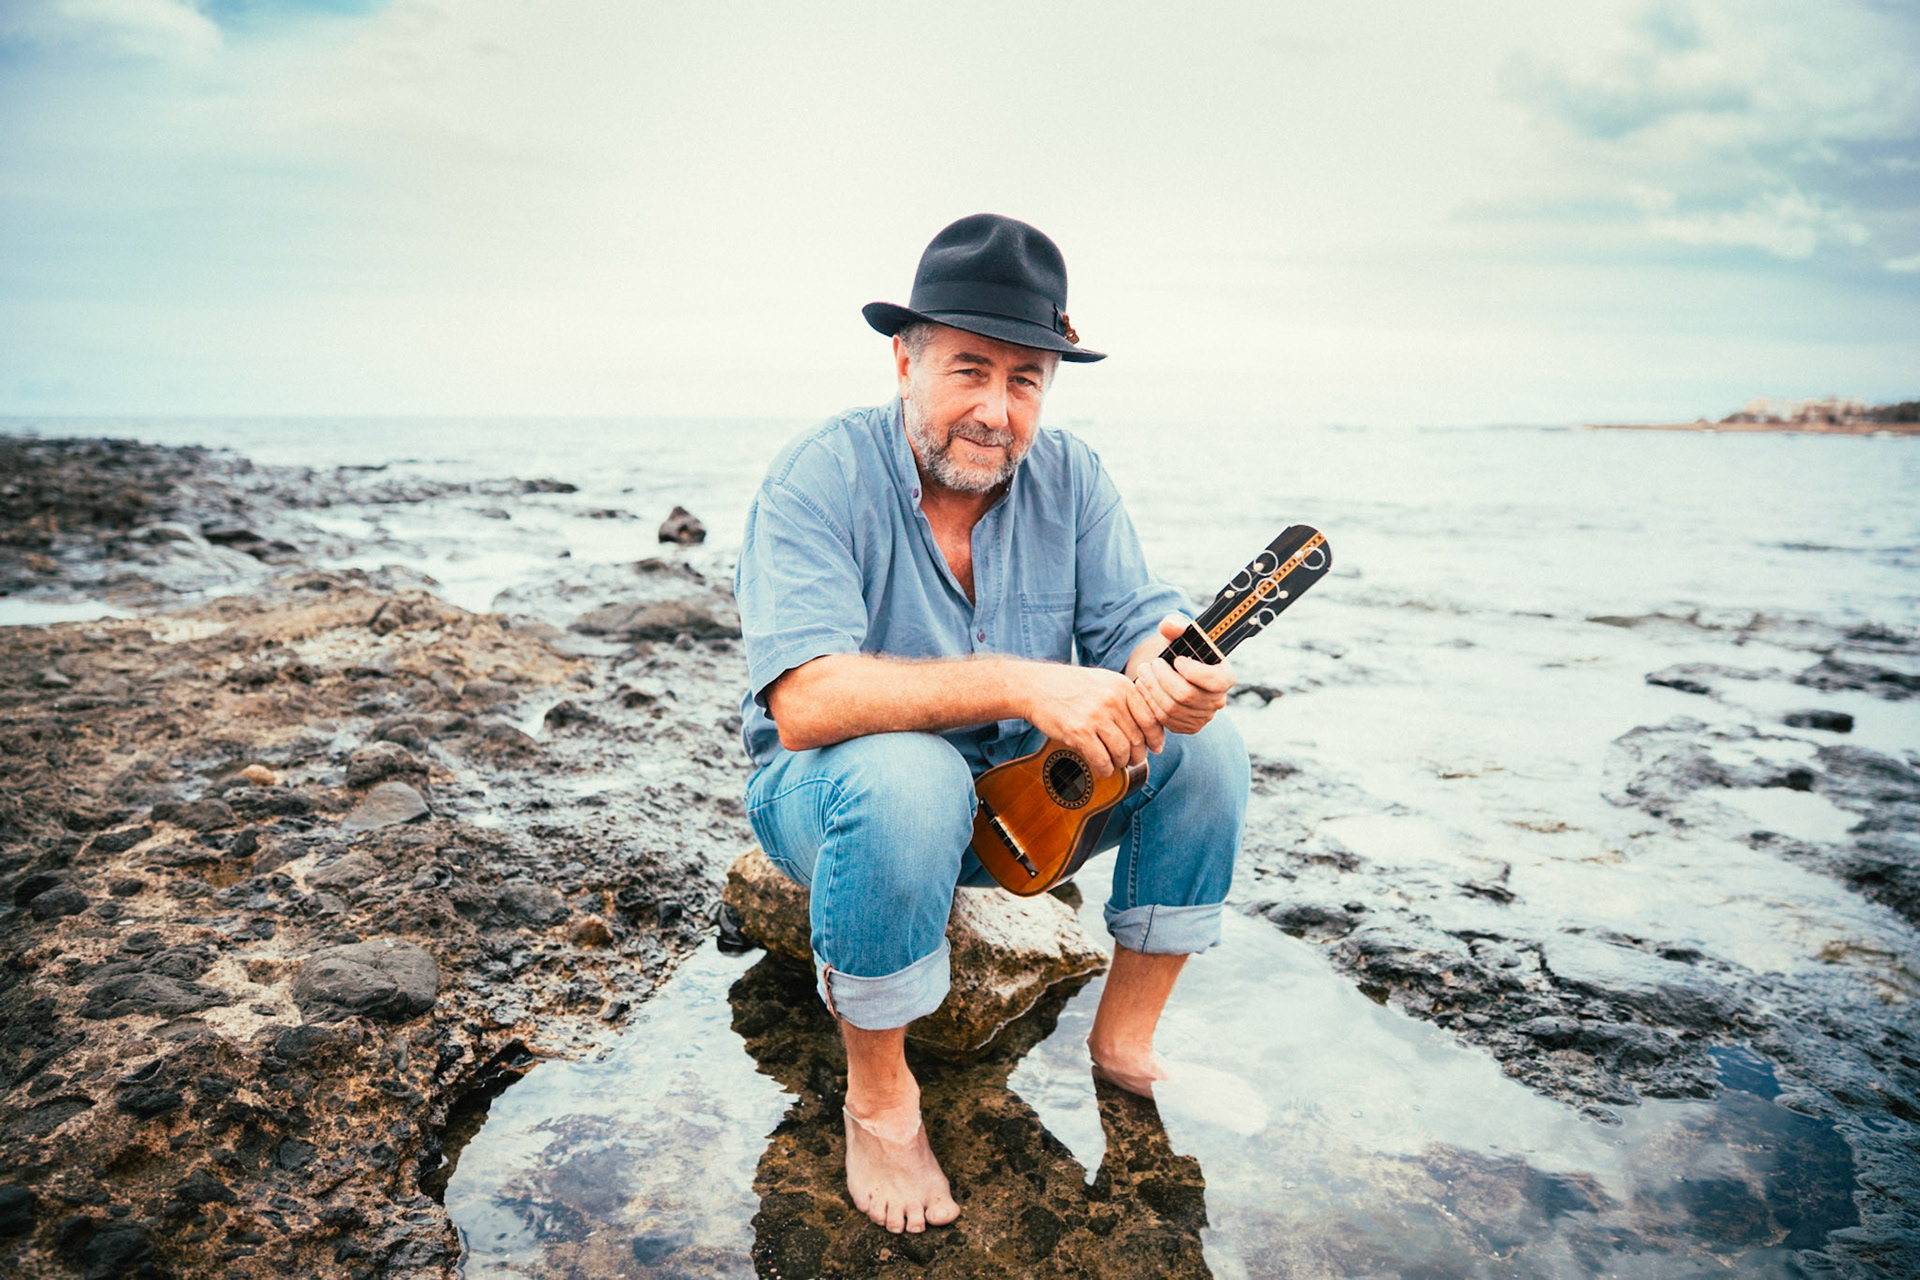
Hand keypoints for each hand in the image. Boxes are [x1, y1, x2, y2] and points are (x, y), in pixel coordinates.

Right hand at [1020, 662, 1164, 776]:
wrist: (1036, 687)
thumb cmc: (1070, 686)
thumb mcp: (1103, 681)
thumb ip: (1126, 697)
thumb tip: (1149, 724)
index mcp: (1121, 686)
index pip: (1150, 718)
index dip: (1156, 738)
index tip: (1155, 748)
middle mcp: (1112, 700)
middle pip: (1137, 738)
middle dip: (1138, 754)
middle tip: (1133, 759)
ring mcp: (1095, 716)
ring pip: (1122, 751)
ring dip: (1121, 762)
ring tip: (1116, 763)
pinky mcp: (1079, 732)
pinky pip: (1102, 759)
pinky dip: (1105, 769)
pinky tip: (1103, 768)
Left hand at [1133, 614, 1233, 733]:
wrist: (1172, 669)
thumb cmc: (1179, 649)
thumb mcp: (1178, 633)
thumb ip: (1174, 625)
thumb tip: (1169, 626)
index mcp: (1225, 676)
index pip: (1216, 681)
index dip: (1194, 672)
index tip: (1177, 660)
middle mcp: (1218, 700)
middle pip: (1187, 696)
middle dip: (1163, 679)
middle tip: (1150, 664)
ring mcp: (1203, 717)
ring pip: (1173, 709)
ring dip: (1152, 690)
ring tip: (1142, 673)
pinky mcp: (1186, 727)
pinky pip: (1165, 720)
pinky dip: (1150, 703)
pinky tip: (1143, 687)